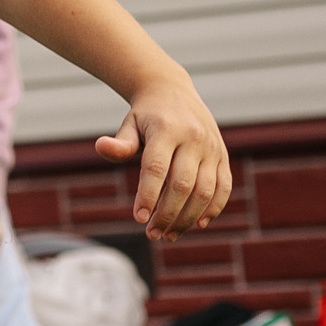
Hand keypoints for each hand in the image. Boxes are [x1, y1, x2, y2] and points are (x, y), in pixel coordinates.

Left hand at [95, 77, 229, 241]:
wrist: (173, 91)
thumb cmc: (146, 115)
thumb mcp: (129, 124)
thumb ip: (120, 143)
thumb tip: (101, 147)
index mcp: (167, 130)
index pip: (156, 168)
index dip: (147, 195)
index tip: (138, 218)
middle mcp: (193, 138)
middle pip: (182, 184)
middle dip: (166, 214)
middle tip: (151, 234)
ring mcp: (212, 148)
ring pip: (204, 191)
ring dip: (187, 218)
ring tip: (168, 234)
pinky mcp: (223, 156)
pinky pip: (223, 187)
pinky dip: (213, 208)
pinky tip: (197, 224)